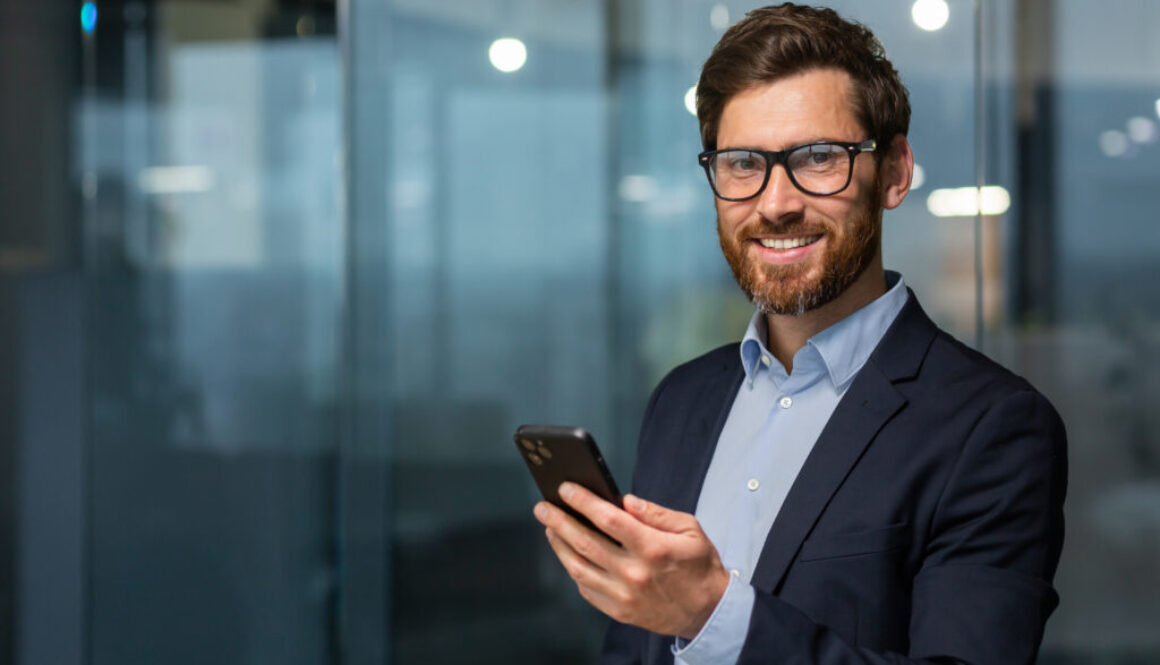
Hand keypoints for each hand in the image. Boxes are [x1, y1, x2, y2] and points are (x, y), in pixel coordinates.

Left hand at [533, 482, 730, 638]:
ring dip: (559, 545)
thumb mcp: (690, 530)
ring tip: (550, 528)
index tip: (566, 489)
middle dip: (559, 520)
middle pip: (585, 542)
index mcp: (653, 548)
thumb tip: (625, 501)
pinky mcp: (619, 611)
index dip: (583, 501)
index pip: (609, 519)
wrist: (707, 611)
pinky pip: (586, 589)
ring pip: (579, 567)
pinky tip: (568, 555)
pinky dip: (574, 569)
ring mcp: (624, 595)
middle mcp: (635, 573)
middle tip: (543, 507)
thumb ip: (656, 513)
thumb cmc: (699, 567)